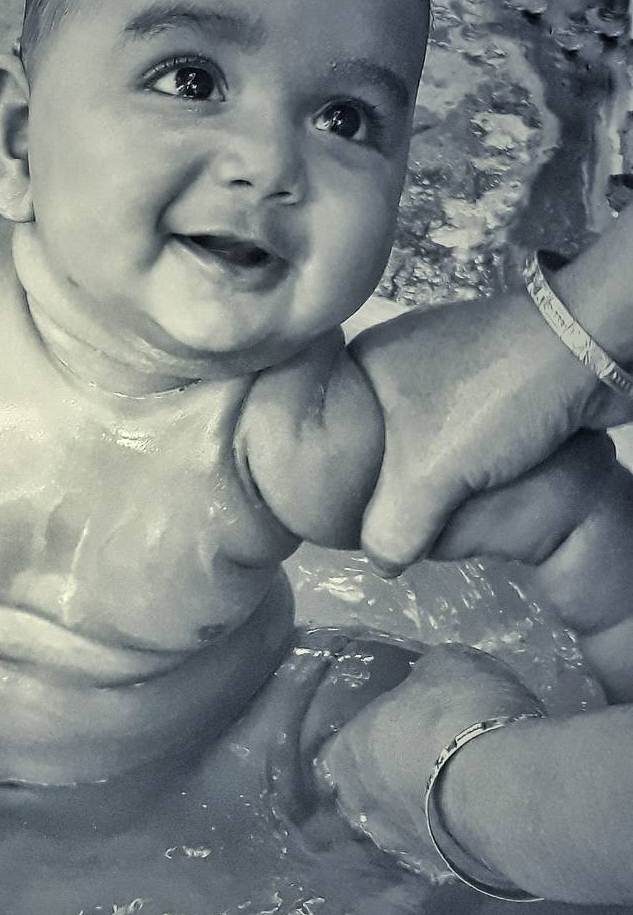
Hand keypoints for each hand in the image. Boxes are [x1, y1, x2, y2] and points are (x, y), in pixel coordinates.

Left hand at [314, 645, 540, 880]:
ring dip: (422, 810)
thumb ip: (429, 674)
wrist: (504, 791)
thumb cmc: (461, 715)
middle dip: (393, 777)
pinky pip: (439, 846)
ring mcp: (399, 842)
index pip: (346, 743)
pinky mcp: (441, 869)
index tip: (402, 729)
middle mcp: (363, 801)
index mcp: (349, 750)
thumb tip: (428, 678)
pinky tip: (474, 822)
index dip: (374, 734)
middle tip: (430, 762)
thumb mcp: (448, 666)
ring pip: (401, 823)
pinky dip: (452, 835)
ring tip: (454, 795)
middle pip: (368, 787)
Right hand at [351, 283, 627, 573]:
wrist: (592, 351)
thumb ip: (392, 527)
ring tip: (422, 518)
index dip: (323, 479)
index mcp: (364, 365)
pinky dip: (457, 467)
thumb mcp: (428, 475)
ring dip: (425, 481)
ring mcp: (444, 369)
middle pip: (370, 443)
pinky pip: (454, 437)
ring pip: (416, 444)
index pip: (322, 432)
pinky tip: (463, 494)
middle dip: (379, 487)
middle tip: (380, 528)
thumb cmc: (495, 398)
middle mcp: (397, 362)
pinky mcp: (485, 381)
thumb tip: (380, 564)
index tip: (331, 518)